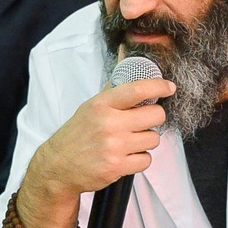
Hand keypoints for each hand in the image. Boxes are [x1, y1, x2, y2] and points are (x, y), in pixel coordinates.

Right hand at [17, 75, 175, 227]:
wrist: (59, 167)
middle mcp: (109, 124)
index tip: (169, 87)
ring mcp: (115, 146)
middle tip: (144, 121)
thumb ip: (113, 90)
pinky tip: (127, 157)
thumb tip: (125, 60)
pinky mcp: (118, 167)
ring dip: (146, 141)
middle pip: (155, 115)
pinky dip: (140, 159)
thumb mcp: (90, 108)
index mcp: (102, 105)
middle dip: (154, 118)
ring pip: (154, 139)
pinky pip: (147, 160)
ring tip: (130, 142)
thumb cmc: (77, 135)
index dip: (158, 87)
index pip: (137, 90)